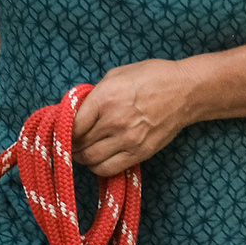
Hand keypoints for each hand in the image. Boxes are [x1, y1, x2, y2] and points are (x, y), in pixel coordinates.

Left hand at [72, 60, 193, 176]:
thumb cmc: (151, 76)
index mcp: (105, 99)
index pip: (72, 125)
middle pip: (79, 145)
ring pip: (91, 160)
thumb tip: (77, 111)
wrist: (185, 91)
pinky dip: (98, 167)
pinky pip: (109, 169)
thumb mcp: (116, 75)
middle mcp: (114, 122)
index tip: (60, 130)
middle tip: (68, 142)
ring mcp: (128, 141)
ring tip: (81, 151)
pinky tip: (97, 159)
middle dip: (70, 145)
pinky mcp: (140, 153)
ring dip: (81, 158)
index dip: (62, 130)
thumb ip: (94, 95)